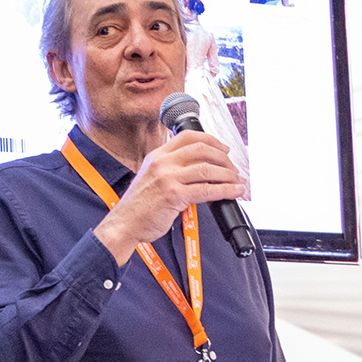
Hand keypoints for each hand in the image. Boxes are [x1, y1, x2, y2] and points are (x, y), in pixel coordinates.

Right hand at [92, 131, 246, 264]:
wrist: (124, 224)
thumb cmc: (139, 207)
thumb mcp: (151, 178)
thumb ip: (170, 169)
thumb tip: (199, 170)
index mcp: (157, 156)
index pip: (188, 137)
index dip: (211, 140)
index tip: (223, 148)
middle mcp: (162, 163)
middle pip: (202, 150)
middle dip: (224, 158)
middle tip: (233, 169)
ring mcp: (168, 178)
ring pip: (208, 170)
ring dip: (228, 175)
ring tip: (238, 181)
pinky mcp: (174, 195)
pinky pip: (207, 190)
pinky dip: (225, 190)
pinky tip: (234, 192)